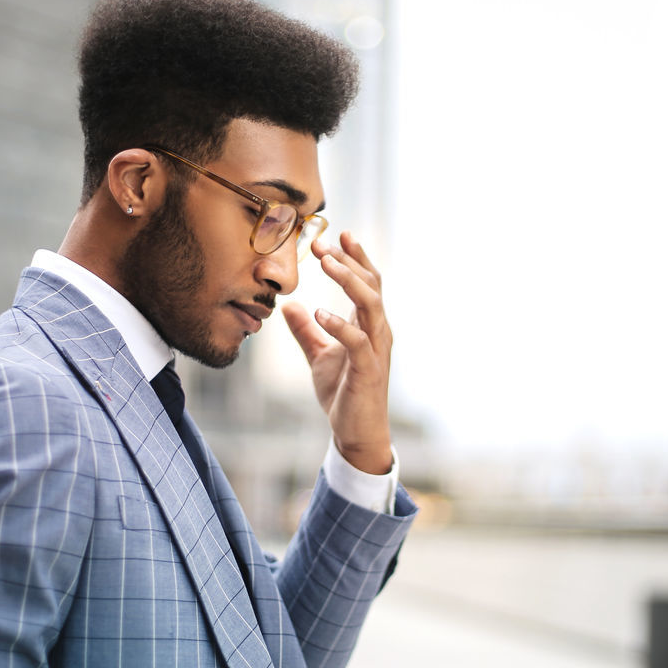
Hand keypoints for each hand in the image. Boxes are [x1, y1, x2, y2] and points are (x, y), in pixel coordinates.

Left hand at [282, 231, 392, 474]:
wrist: (356, 434)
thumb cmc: (344, 394)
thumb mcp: (319, 356)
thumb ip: (306, 331)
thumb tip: (288, 306)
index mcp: (369, 326)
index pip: (369, 282)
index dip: (357, 257)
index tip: (339, 233)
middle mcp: (378, 333)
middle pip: (371, 286)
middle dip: (348, 261)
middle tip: (322, 242)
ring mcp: (376, 351)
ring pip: (370, 306)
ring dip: (348, 282)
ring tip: (326, 263)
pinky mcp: (368, 371)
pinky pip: (357, 341)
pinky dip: (339, 325)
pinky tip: (319, 313)